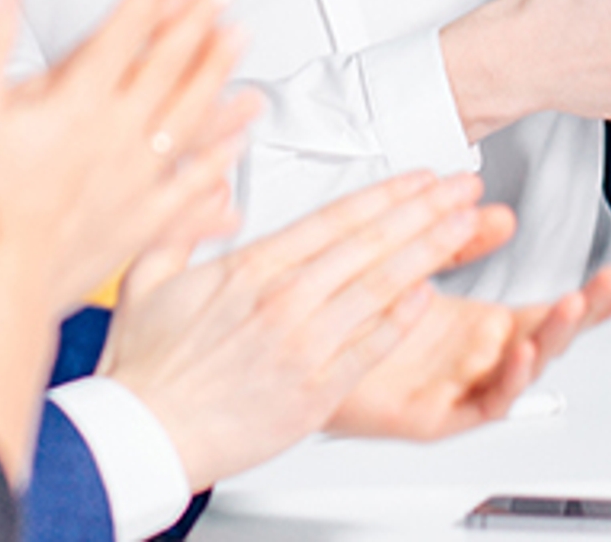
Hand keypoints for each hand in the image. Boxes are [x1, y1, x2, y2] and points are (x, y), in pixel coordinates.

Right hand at [0, 0, 255, 314]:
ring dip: (219, 84)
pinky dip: (214, 168)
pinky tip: (234, 159)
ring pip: (191, 122)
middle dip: (198, 27)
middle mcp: (114, 139)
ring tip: (244, 60)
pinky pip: (188, 190)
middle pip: (167, 70)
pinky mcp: (136, 225)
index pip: (122, 37)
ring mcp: (132, 183)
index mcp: (76, 106)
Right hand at [102, 171, 500, 487]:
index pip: (336, 217)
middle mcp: (285, 300)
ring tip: (468, 226)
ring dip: (432, 251)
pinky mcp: (314, 390)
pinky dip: (403, 319)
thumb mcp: (147, 272)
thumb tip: (212, 181)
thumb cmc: (145, 364)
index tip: (420, 177)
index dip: (387, 193)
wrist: (142, 433)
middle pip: (371, 243)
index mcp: (251, 267)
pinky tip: (430, 295)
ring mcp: (303, 344)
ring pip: (382, 287)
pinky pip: (370, 347)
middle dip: (426, 210)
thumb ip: (186, 220)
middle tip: (463, 187)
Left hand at [328, 265, 610, 439]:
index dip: (593, 298)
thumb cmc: (359, 319)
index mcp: (483, 328)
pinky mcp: (432, 416)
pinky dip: (501, 381)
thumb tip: (500, 213)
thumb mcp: (419, 265)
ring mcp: (459, 388)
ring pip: (521, 373)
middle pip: (549, 340)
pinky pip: (476, 406)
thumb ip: (460, 241)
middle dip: (589, 314)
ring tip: (571, 307)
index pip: (551, 312)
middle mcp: (477, 360)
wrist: (302, 357)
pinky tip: (512, 350)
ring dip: (551, 340)